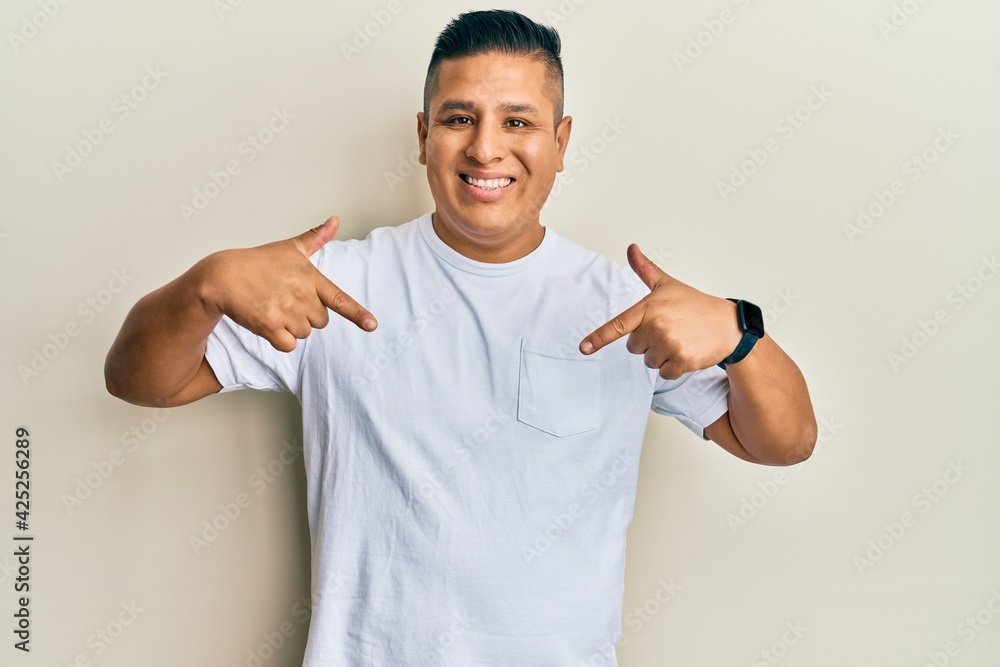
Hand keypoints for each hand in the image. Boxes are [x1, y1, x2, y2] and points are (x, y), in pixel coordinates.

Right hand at [200, 216, 376, 351]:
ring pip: (303, 333)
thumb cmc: (257, 262)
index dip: (357, 314)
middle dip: (306, 316)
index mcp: (310, 277)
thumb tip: (335, 220)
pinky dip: (280, 339)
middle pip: (320, 321)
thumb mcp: (289, 248)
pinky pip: (287, 345)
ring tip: (273, 306)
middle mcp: (301, 295)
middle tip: (285, 299)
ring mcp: (286, 311)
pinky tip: (268, 322)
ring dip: (291, 327)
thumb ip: (316, 238)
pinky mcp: (269, 325)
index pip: (340, 299)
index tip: (372, 325)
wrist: (223, 276)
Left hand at [579, 244, 741, 379]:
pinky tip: (686, 352)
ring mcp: (669, 344)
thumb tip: (631, 248)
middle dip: (648, 342)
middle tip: (670, 330)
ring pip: (648, 361)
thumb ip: (645, 270)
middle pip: (634, 347)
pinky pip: (664, 373)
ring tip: (679, 340)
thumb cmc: (695, 304)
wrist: (727, 325)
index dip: (599, 337)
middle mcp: (657, 326)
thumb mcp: (668, 285)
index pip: (619, 324)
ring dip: (661, 355)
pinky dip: (673, 367)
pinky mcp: (681, 361)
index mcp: (649, 307)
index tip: (584, 348)